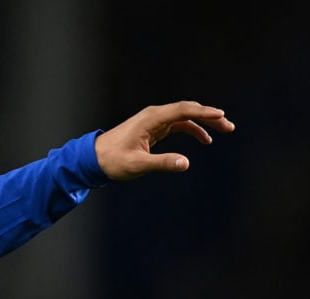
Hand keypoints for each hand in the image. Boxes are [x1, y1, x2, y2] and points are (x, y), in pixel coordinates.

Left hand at [95, 101, 234, 180]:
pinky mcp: (153, 129)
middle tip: (229, 125)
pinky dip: (192, 129)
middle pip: (187, 110)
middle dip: (209, 116)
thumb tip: (185, 163)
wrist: (93, 160)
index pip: (182, 110)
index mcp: (150, 119)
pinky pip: (178, 125)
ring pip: (184, 117)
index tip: (221, 115)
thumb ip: (162, 162)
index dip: (203, 112)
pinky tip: (204, 139)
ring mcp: (154, 121)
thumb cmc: (112, 161)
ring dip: (204, 122)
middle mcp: (153, 116)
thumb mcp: (138, 165)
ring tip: (224, 130)